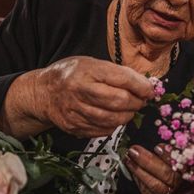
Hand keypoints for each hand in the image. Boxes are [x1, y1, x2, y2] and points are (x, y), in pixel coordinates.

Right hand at [36, 56, 153, 137]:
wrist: (44, 92)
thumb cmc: (71, 74)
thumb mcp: (92, 63)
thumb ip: (116, 73)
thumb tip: (144, 85)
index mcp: (87, 70)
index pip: (122, 79)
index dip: (141, 86)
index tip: (149, 90)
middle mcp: (79, 90)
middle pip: (119, 101)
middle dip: (137, 102)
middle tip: (140, 100)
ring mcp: (75, 111)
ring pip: (113, 119)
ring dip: (128, 115)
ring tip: (129, 109)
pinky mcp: (74, 126)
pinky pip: (103, 130)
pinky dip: (114, 125)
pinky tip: (114, 117)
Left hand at [125, 144, 193, 193]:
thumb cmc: (193, 180)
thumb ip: (181, 155)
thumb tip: (163, 145)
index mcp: (193, 175)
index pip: (181, 164)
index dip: (169, 156)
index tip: (157, 147)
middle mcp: (183, 188)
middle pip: (165, 174)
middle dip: (148, 161)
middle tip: (135, 150)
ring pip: (154, 185)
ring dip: (139, 171)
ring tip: (129, 159)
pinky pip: (149, 193)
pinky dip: (140, 181)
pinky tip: (133, 171)